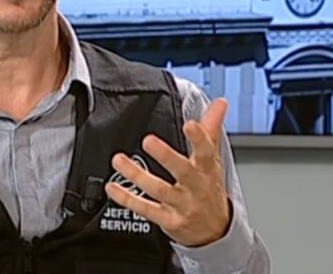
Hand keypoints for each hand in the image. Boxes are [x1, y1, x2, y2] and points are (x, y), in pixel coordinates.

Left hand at [105, 98, 231, 246]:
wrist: (214, 230)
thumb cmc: (209, 189)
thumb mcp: (213, 160)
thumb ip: (211, 129)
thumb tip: (219, 103)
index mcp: (206, 169)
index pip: (206, 152)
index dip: (199, 138)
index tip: (190, 124)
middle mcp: (194, 187)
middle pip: (182, 171)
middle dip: (166, 156)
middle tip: (148, 141)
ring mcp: (181, 205)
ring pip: (158, 189)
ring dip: (137, 175)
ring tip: (119, 160)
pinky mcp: (168, 220)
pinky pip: (146, 209)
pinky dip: (128, 199)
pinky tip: (113, 187)